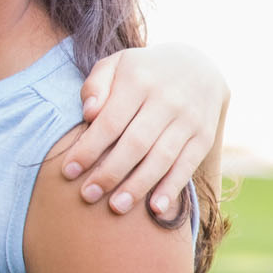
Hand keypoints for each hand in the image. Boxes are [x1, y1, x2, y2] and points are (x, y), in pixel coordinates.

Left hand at [59, 43, 227, 220]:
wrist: (199, 67)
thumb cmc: (142, 71)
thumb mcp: (116, 64)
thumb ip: (96, 84)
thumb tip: (88, 113)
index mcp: (138, 81)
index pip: (109, 122)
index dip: (88, 149)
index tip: (68, 172)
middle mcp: (166, 101)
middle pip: (135, 144)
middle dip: (110, 173)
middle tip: (88, 195)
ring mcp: (188, 120)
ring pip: (162, 158)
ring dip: (138, 186)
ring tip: (116, 207)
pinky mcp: (204, 136)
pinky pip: (187, 165)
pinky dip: (172, 187)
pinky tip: (155, 207)